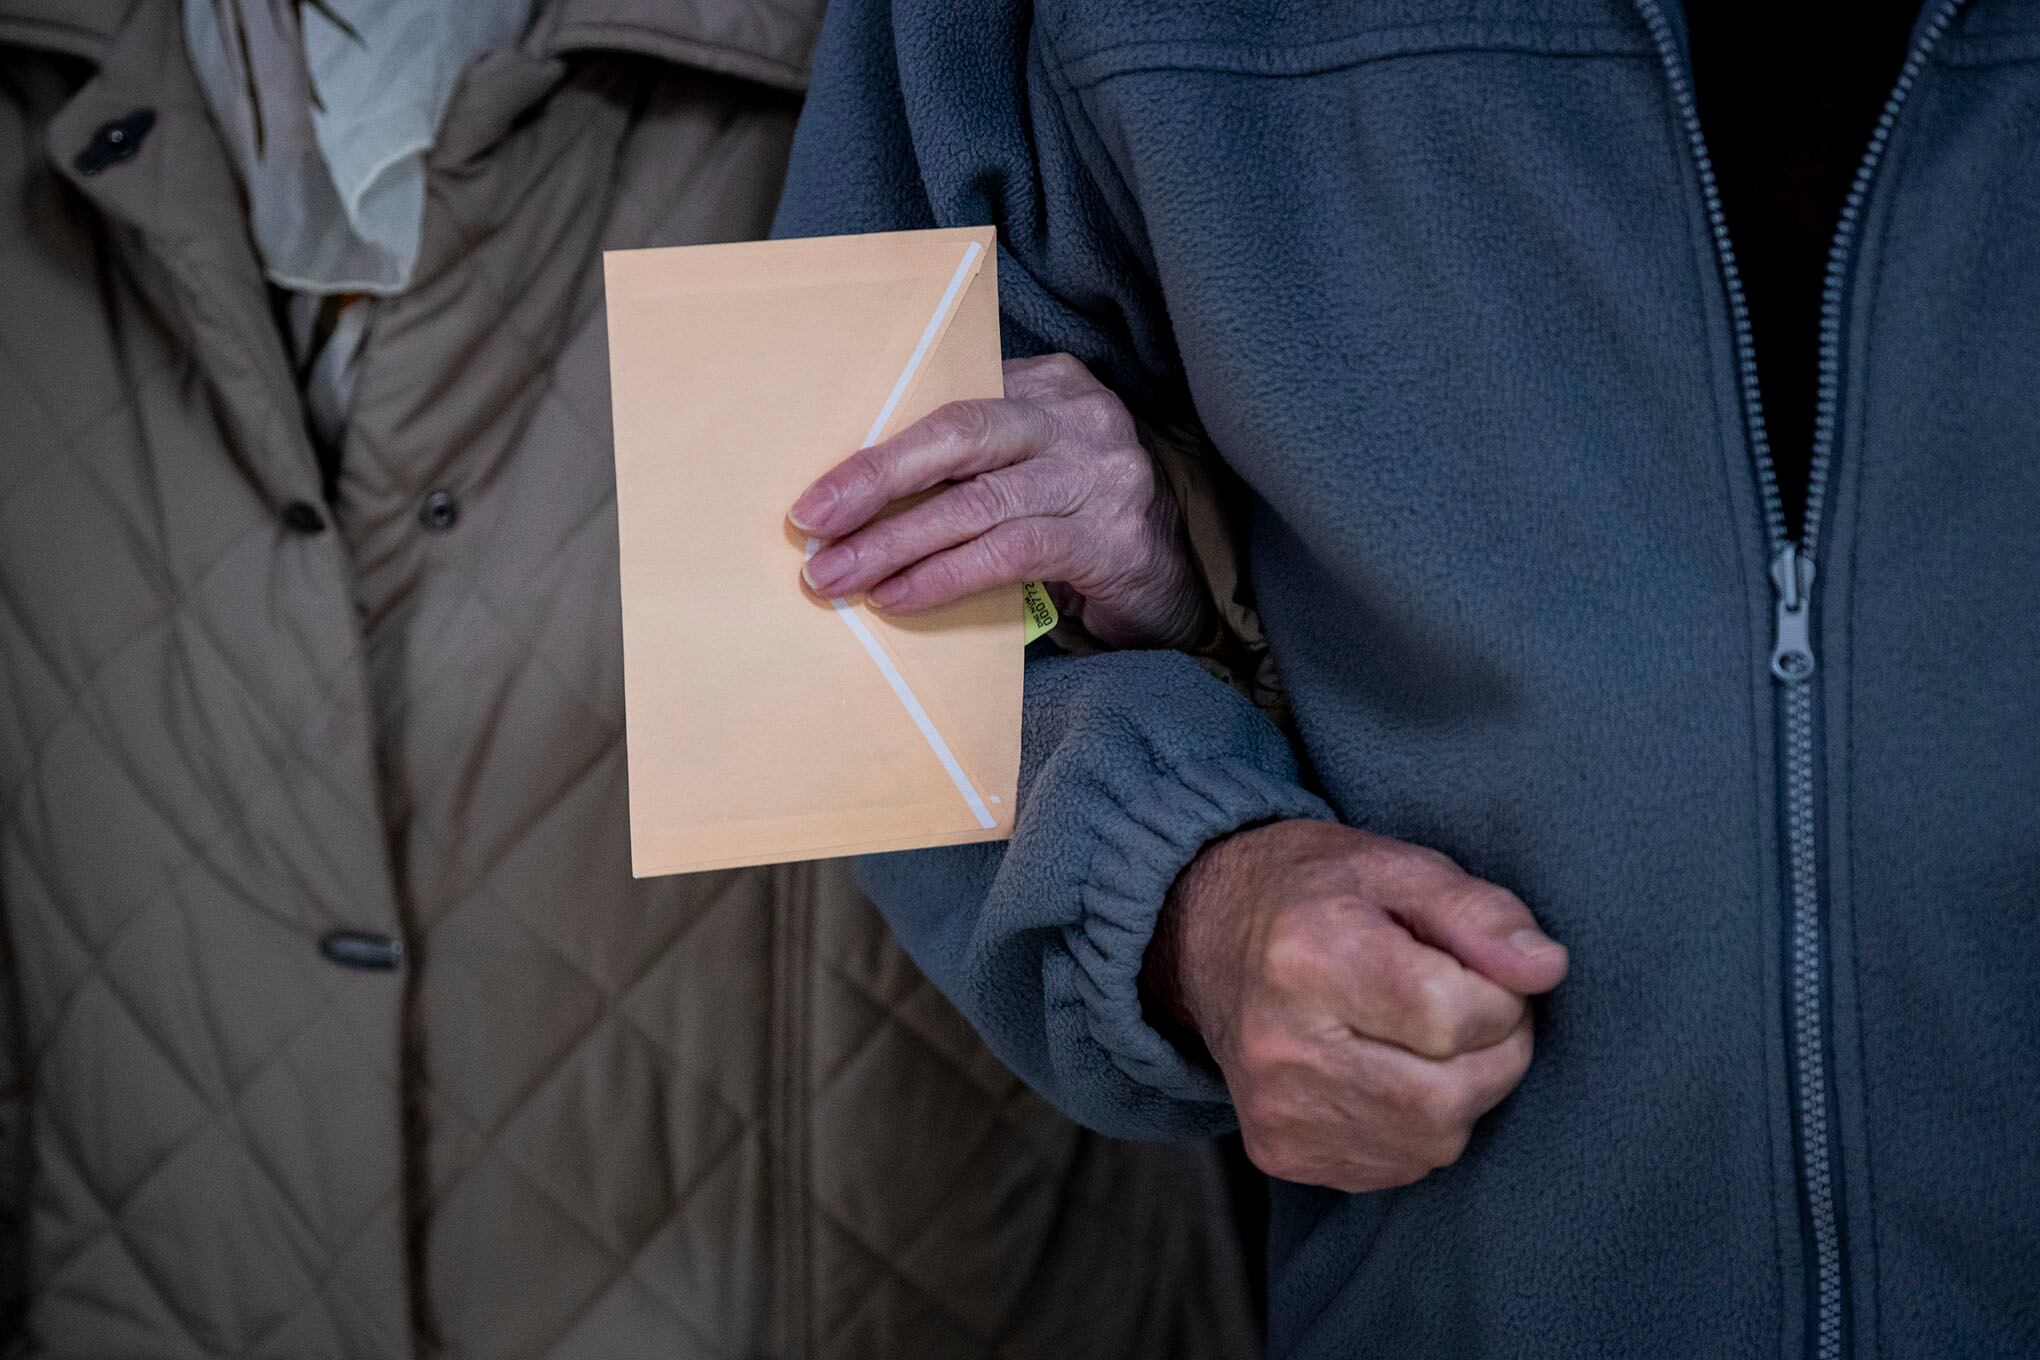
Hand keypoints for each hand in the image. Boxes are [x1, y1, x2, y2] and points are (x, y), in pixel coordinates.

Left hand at [788, 353, 1212, 648]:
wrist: (1177, 581)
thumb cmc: (1080, 519)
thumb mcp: (1028, 468)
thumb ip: (970, 460)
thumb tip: (857, 490)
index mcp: (1048, 384)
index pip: (949, 400)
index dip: (877, 443)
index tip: (817, 486)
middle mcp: (1077, 418)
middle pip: (960, 433)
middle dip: (876, 477)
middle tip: (812, 520)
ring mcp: (1097, 475)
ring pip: (976, 502)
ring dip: (895, 543)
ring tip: (837, 575)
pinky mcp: (1107, 539)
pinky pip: (1007, 553)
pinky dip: (943, 576)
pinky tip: (898, 597)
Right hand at [1143, 820, 1568, 1191]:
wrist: (1205, 937)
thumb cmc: (1317, 893)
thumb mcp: (1398, 867)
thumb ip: (1478, 911)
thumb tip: (1545, 969)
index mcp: (1309, 954)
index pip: (1449, 1015)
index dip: (1498, 997)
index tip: (1481, 968)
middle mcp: (1281, 1043)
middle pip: (1448, 1095)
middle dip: (1494, 1054)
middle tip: (1471, 1008)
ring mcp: (1276, 1108)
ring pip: (1433, 1140)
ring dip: (1461, 1093)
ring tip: (1429, 1038)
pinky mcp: (1279, 1151)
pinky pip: (1399, 1166)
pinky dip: (1420, 1125)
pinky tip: (1390, 1071)